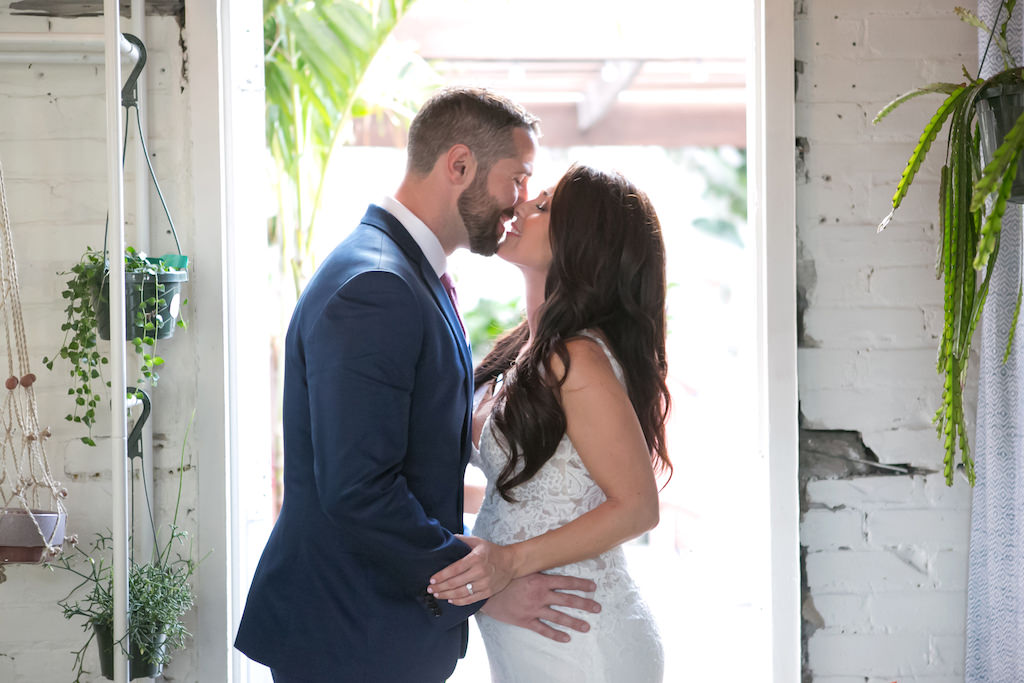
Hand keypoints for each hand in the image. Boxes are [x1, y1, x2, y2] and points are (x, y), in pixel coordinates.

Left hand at [428, 535, 515, 604]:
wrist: (511, 562)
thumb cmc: (491, 551)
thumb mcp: (477, 541)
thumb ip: (461, 540)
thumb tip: (446, 538)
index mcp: (476, 558)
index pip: (455, 569)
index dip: (442, 575)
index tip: (432, 579)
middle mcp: (480, 572)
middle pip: (455, 583)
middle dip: (440, 587)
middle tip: (430, 589)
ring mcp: (484, 584)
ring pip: (461, 593)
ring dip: (446, 595)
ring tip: (437, 594)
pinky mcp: (488, 592)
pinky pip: (470, 599)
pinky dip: (458, 601)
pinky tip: (450, 600)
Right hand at [480, 572, 600, 642]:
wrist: (485, 592)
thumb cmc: (504, 578)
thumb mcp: (522, 568)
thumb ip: (537, 565)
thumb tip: (551, 549)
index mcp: (540, 580)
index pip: (566, 582)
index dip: (581, 585)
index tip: (593, 587)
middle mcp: (540, 595)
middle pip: (567, 600)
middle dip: (584, 604)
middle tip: (597, 608)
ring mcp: (533, 609)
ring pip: (558, 617)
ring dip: (574, 622)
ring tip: (587, 626)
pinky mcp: (525, 621)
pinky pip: (543, 630)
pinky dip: (555, 635)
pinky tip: (566, 638)